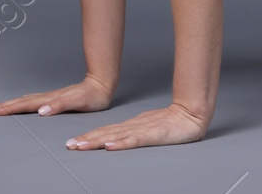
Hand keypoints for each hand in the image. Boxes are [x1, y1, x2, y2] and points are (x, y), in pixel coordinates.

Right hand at [0, 75, 113, 116]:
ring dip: (9, 104)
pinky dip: (21, 103)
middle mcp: (47, 97)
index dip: (9, 108)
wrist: (101, 85)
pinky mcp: (54, 99)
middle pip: (21, 102)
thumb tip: (41, 111)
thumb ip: (60, 105)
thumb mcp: (78, 102)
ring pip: (25, 100)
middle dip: (3, 106)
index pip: (25, 104)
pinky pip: (32, 101)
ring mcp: (50, 97)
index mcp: (50, 99)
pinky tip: (18, 105)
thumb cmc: (92, 96)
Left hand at [66, 102, 208, 150]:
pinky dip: (121, 143)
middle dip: (86, 139)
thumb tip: (116, 138)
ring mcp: (143, 130)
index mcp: (131, 125)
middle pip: (106, 133)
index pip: (106, 131)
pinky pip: (134, 140)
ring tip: (82, 146)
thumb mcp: (148, 128)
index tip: (73, 142)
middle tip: (69, 145)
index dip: (89, 136)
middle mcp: (133, 126)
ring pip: (116, 136)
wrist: (192, 115)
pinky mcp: (153, 135)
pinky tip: (110, 146)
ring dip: (97, 141)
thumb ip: (133, 132)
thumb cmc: (171, 122)